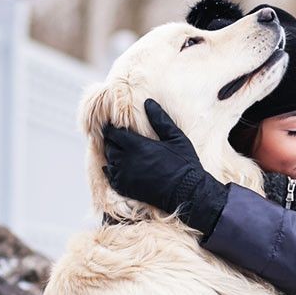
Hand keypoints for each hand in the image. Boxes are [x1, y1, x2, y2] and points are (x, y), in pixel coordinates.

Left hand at [103, 99, 228, 235]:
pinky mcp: (126, 188)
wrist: (186, 192)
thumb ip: (160, 119)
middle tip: (115, 138)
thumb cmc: (184, 163)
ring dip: (112, 156)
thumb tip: (148, 102)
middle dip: (111, 141)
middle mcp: (127, 160)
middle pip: (109, 147)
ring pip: (109, 162)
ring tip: (117, 152)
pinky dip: (111, 172)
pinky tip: (116, 168)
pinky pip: (111, 178)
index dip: (110, 128)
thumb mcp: (175, 137)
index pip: (113, 133)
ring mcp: (125, 175)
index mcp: (137, 145)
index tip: (112, 126)